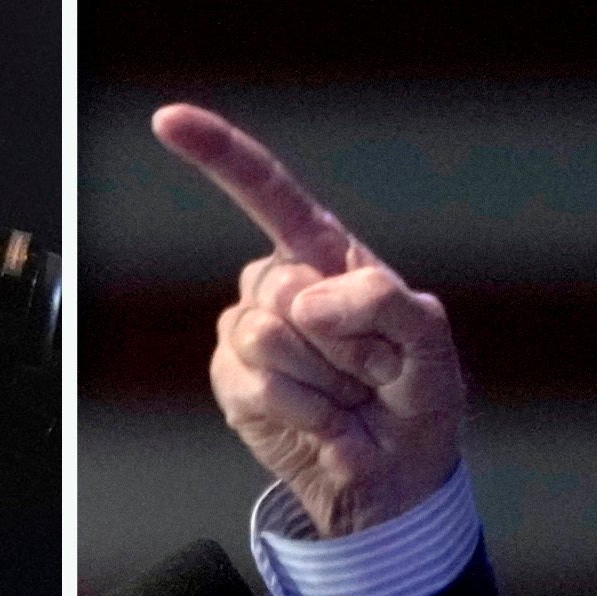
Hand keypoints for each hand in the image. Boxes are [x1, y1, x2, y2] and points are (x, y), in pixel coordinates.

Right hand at [153, 103, 464, 536]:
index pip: (267, 192)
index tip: (166, 119)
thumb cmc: (417, 397)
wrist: (394, 477)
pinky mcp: (231, 381)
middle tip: (372, 371)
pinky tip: (323, 421)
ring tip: (348, 398)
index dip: (217, 153)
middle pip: (278, 283)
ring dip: (322, 379)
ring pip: (263, 336)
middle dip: (338, 337)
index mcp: (326, 254)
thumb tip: (305, 300)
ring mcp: (248, 332)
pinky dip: (300, 410)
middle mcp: (280, 284)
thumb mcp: (430, 343)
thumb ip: (384, 301)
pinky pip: (252, 383)